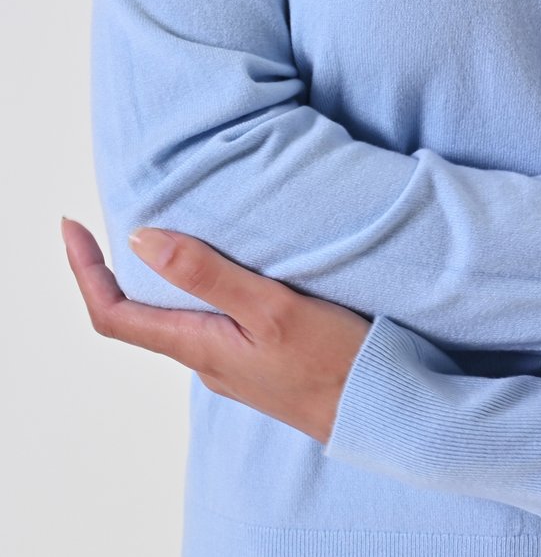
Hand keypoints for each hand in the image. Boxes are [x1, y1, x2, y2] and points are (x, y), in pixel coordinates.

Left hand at [60, 217, 372, 443]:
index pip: (113, 314)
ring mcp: (230, 360)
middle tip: (112, 219)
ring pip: (174, 316)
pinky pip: (209, 319)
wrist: (380, 409)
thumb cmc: (332, 364)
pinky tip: (220, 264)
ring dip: (156, 276)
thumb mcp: (270, 309)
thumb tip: (142, 239)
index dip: (84, 270)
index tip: (73, 226)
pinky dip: (195, 287)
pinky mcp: (257, 356)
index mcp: (198, 347)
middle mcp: (205, 357)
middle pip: (136, 315)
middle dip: (113, 269)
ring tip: (164, 229)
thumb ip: (207, 275)